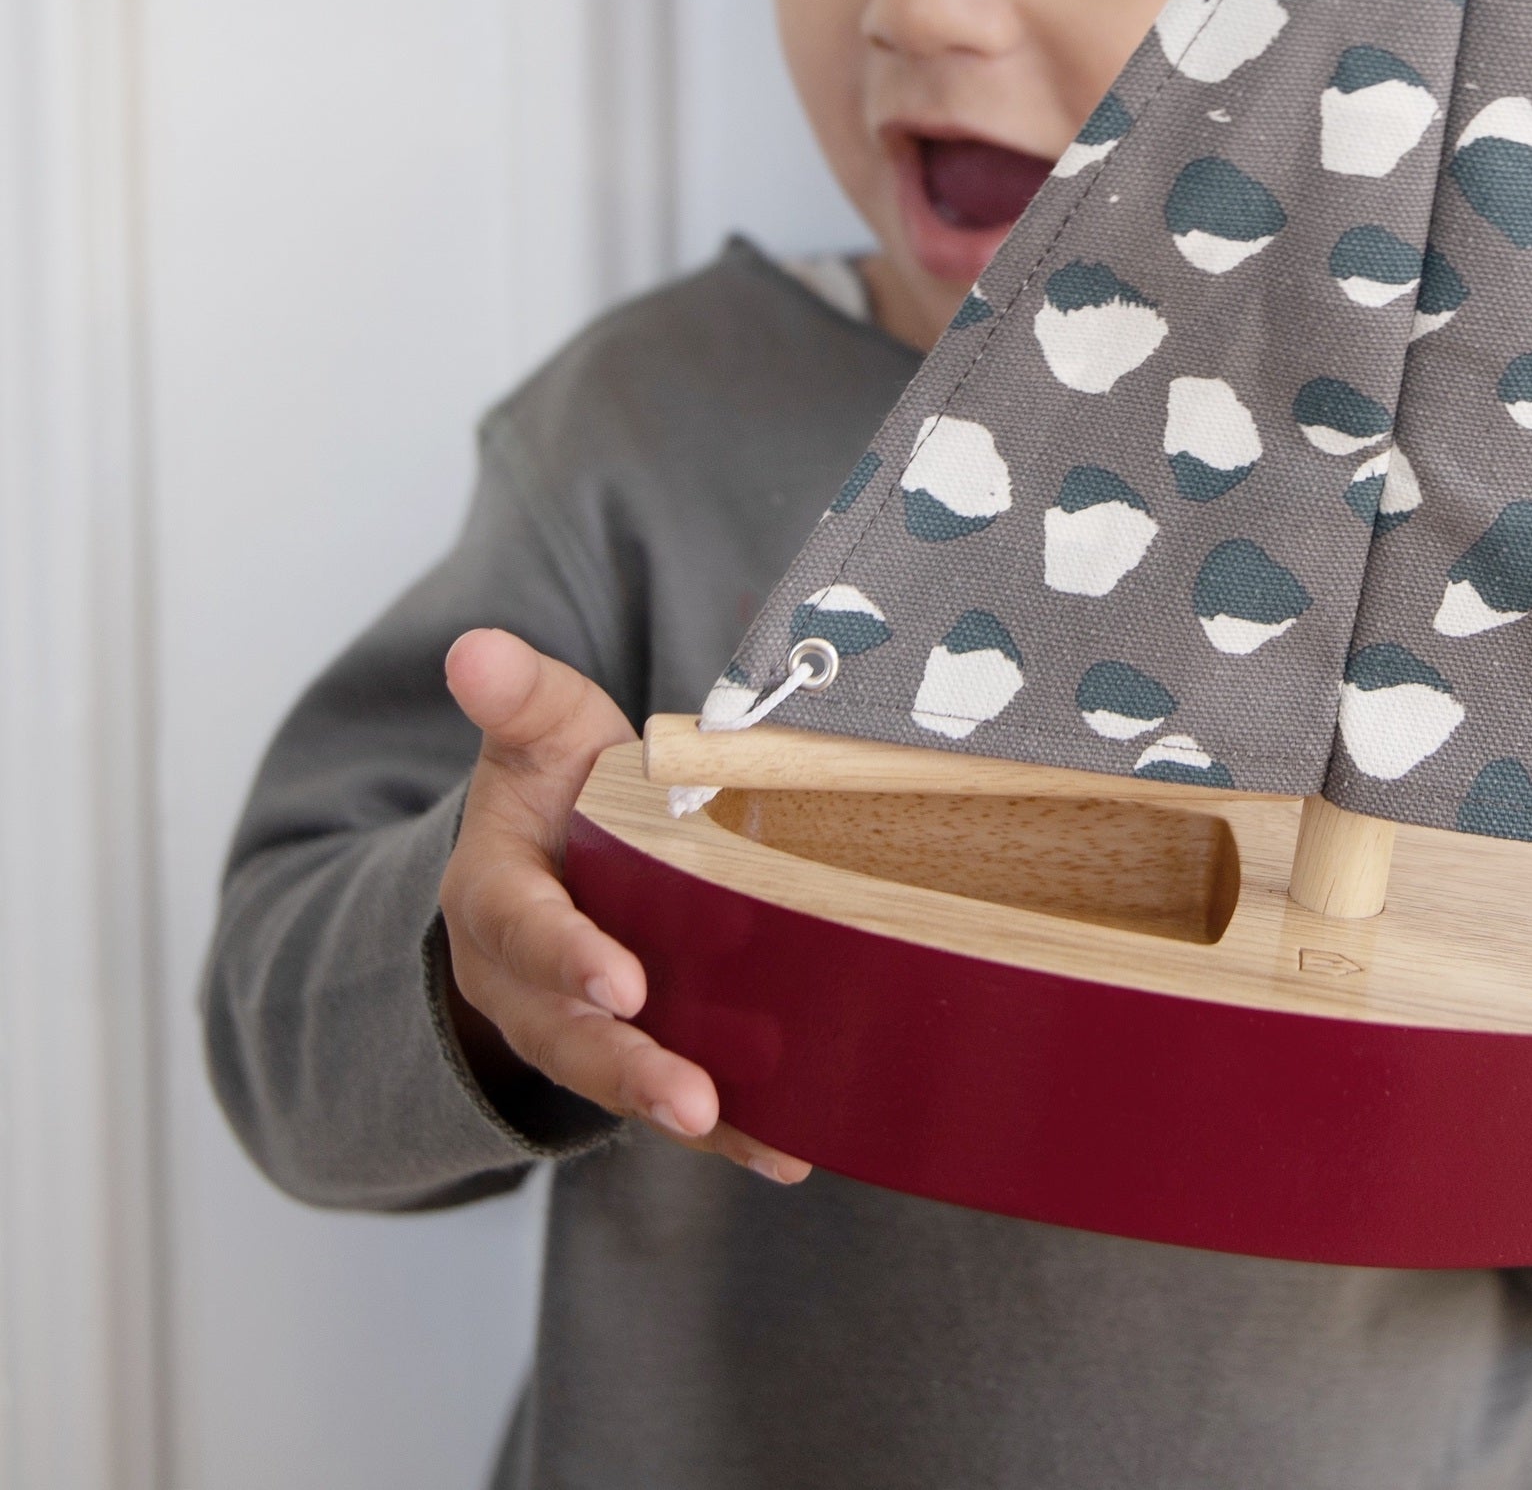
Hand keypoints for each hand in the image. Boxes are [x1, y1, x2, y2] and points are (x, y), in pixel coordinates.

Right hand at [438, 628, 809, 1184]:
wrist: (553, 852)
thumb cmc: (554, 788)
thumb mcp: (538, 734)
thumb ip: (518, 697)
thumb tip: (475, 647)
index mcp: (497, 898)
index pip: (526, 931)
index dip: (568, 959)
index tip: (622, 982)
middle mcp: (526, 983)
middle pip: (570, 1036)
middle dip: (628, 1068)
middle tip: (690, 1097)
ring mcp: (577, 1029)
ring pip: (620, 1080)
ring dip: (680, 1112)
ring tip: (742, 1131)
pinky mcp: (635, 1053)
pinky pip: (677, 1104)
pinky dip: (732, 1133)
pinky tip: (792, 1149)